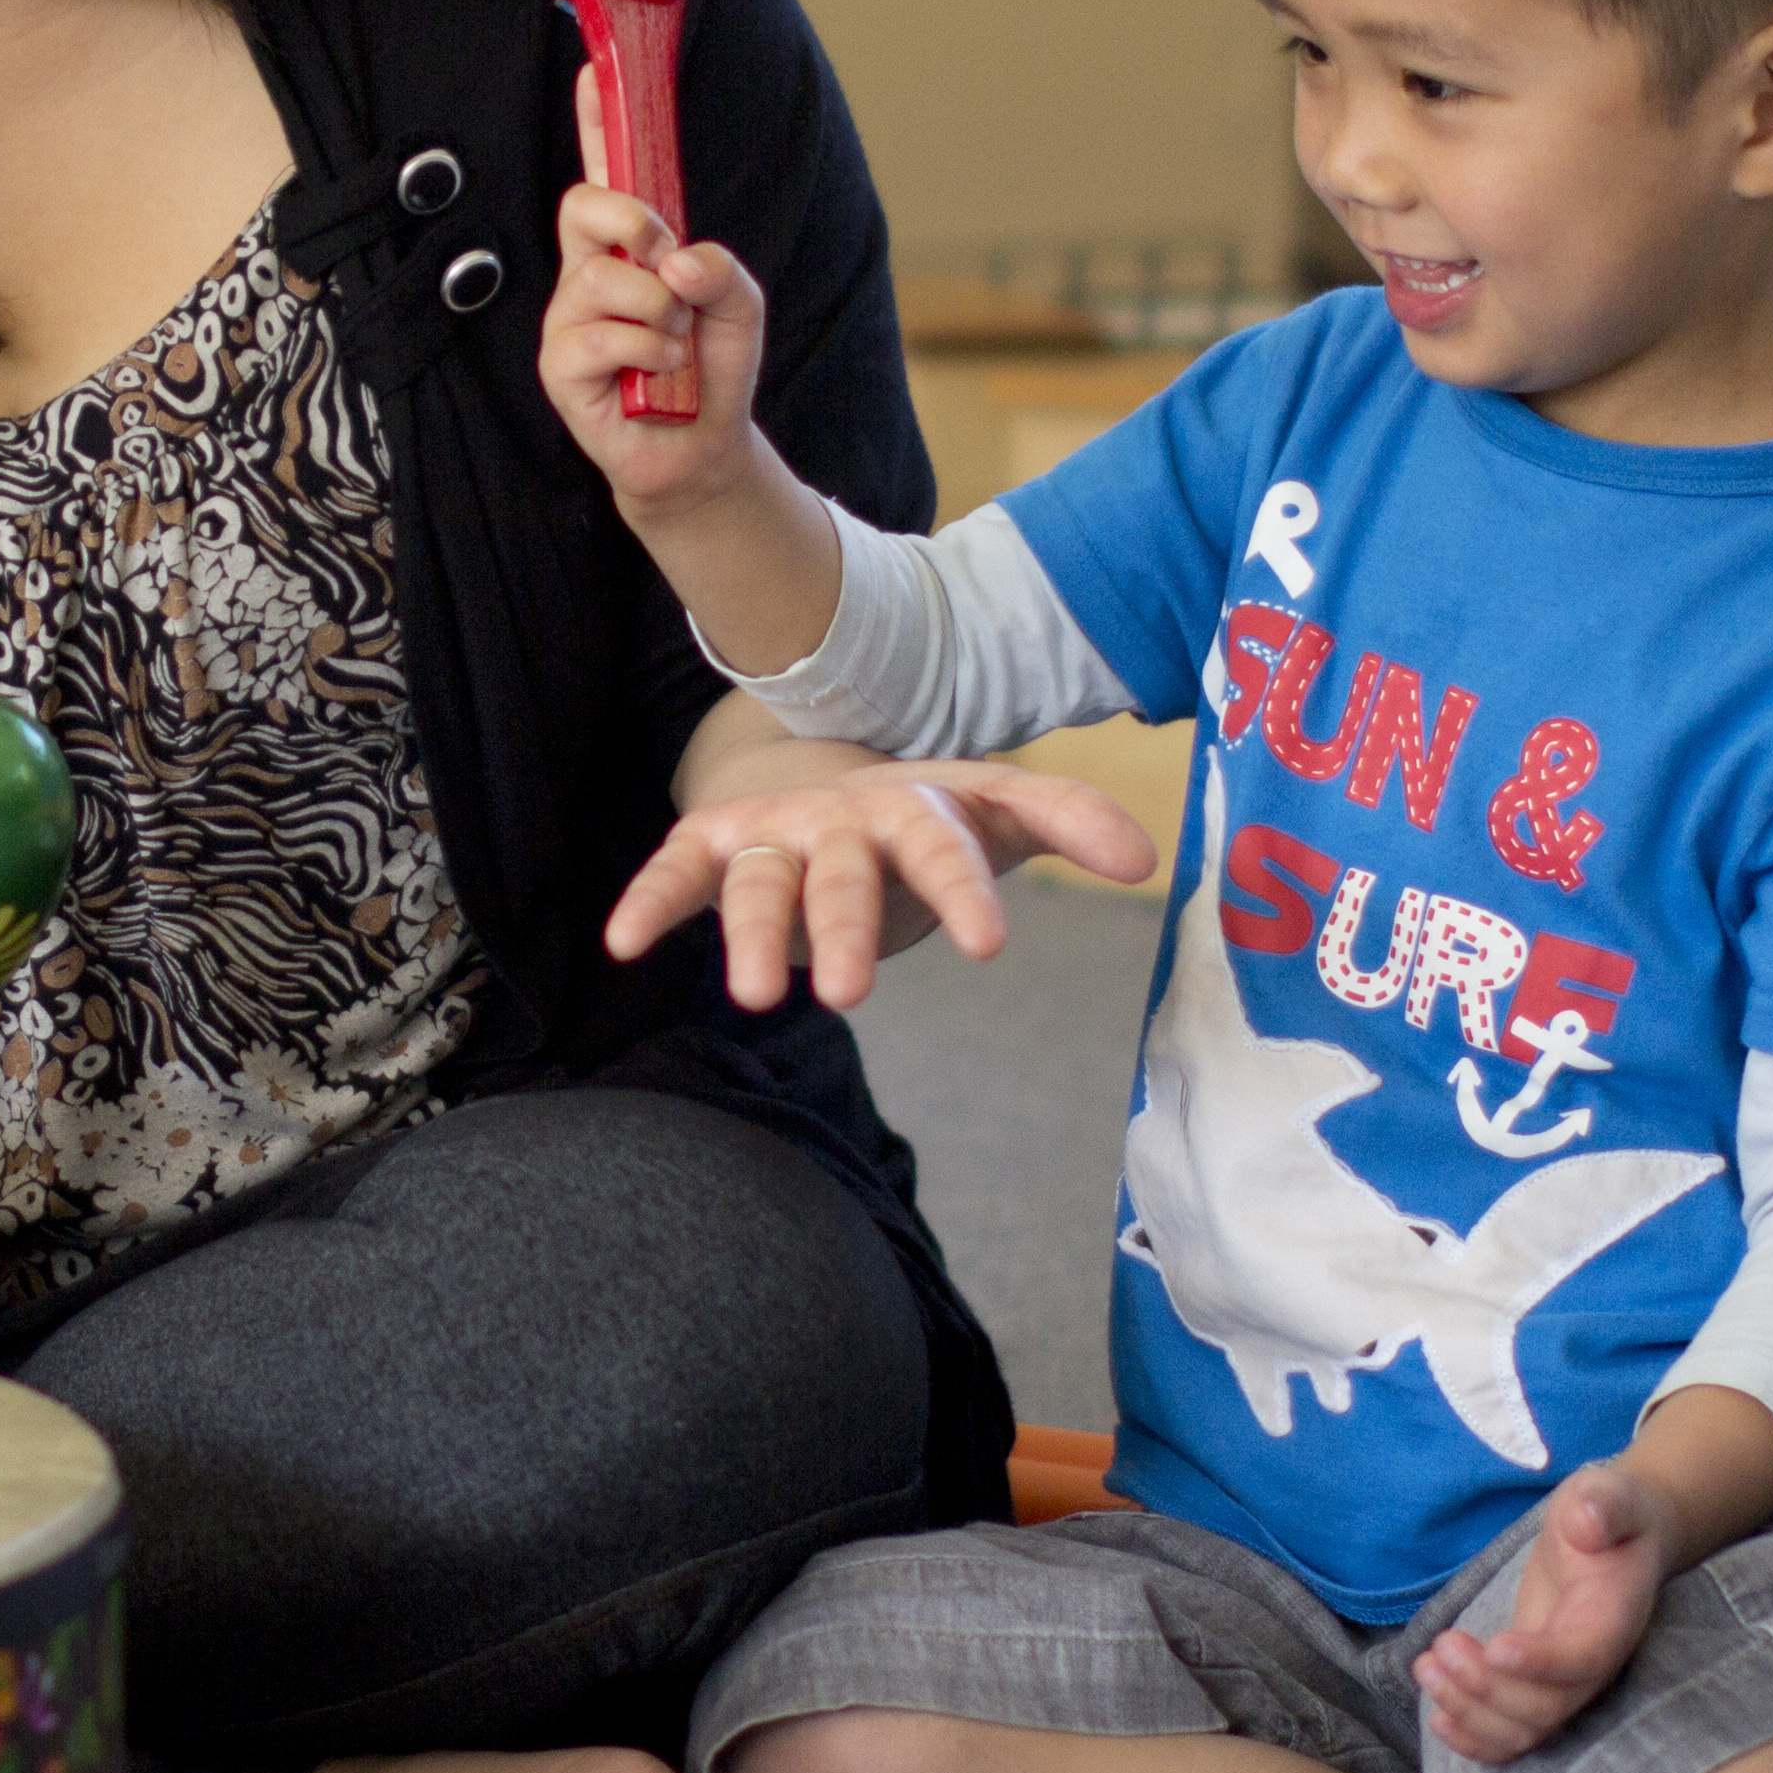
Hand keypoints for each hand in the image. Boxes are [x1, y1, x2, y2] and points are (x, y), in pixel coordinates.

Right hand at [539, 79, 767, 509]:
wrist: (700, 447)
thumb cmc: (710, 367)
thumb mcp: (740, 306)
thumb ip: (721, 268)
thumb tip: (676, 258)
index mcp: (628, 245)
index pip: (604, 170)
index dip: (597, 120)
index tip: (592, 70)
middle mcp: (588, 271)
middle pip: (582, 204)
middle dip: (634, 221)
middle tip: (668, 260)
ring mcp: (568, 317)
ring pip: (600, 277)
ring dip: (660, 308)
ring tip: (678, 341)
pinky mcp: (560, 365)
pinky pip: (599, 335)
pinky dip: (649, 350)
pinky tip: (661, 373)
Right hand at [605, 758, 1159, 1010]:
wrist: (820, 774)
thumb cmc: (924, 819)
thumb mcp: (996, 810)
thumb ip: (1068, 820)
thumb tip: (1149, 859)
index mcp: (914, 809)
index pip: (942, 846)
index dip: (961, 890)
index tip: (989, 947)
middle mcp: (838, 819)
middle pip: (842, 874)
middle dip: (845, 928)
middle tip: (853, 996)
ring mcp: (772, 833)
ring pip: (760, 882)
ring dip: (755, 933)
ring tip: (759, 999)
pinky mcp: (713, 845)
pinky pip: (676, 871)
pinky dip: (650, 901)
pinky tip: (624, 944)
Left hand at [1415, 1460, 1673, 1763]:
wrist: (1623, 1539)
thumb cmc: (1612, 1515)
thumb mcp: (1608, 1494)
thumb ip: (1603, 1506)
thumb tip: (1587, 1519)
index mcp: (1613, 1618)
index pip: (1583, 1657)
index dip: (1541, 1662)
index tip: (1495, 1646)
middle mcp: (1594, 1664)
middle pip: (1546, 1706)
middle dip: (1486, 1687)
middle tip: (1442, 1647)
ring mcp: (1566, 1682)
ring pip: (1525, 1729)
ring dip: (1469, 1711)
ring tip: (1427, 1666)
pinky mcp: (1539, 1685)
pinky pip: (1514, 1734)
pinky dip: (1476, 1739)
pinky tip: (1439, 1719)